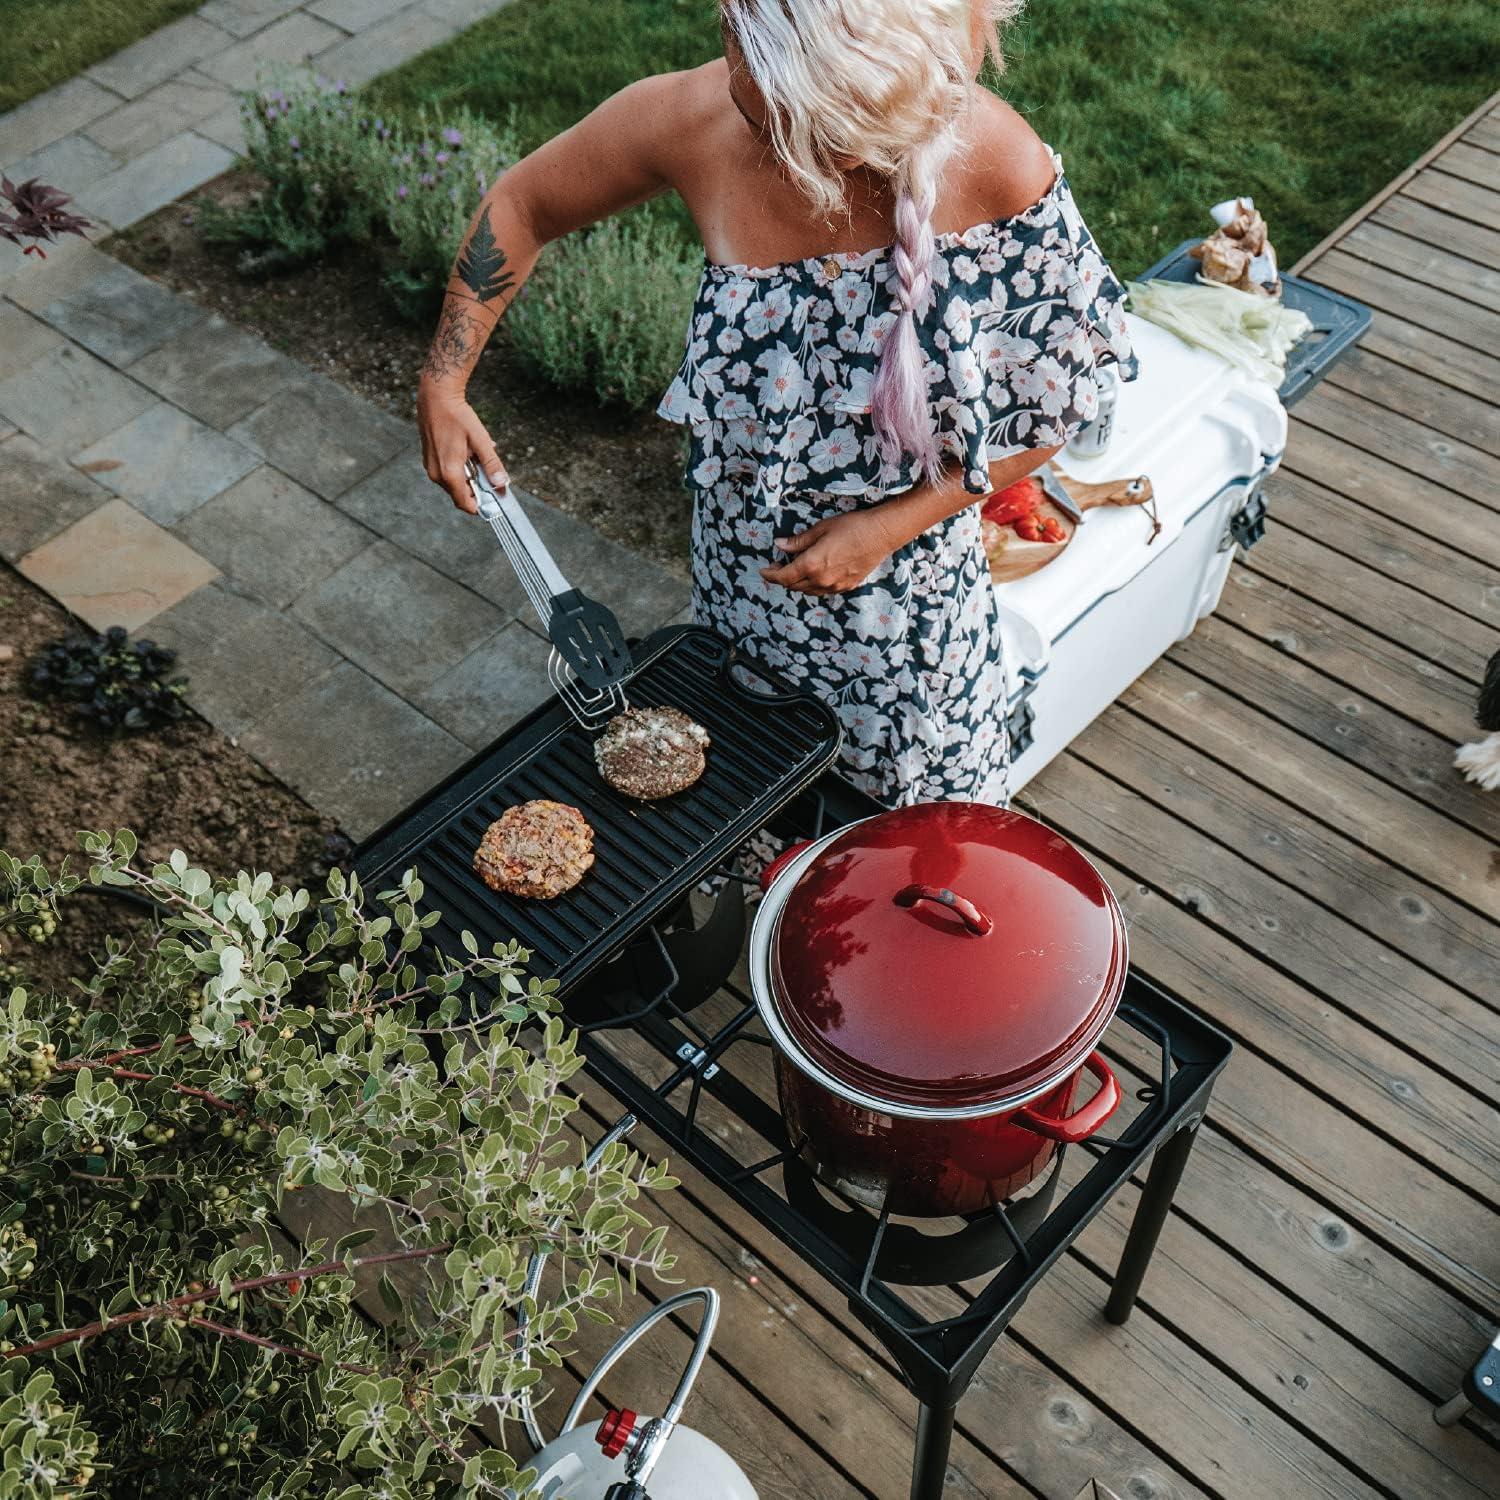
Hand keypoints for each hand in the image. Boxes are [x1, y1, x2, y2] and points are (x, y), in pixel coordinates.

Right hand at [417, 384, 506, 513]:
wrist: (435, 397)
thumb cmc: (457, 416)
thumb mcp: (480, 440)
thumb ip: (492, 464)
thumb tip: (502, 483)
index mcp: (449, 472)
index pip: (465, 503)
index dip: (480, 506)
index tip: (493, 500)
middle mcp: (436, 474)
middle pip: (460, 493)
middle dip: (476, 486)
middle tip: (487, 469)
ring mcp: (431, 467)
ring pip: (454, 482)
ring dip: (469, 475)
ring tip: (476, 454)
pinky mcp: (429, 460)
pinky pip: (447, 472)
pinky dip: (460, 467)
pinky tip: (467, 450)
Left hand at [760, 509, 903, 595]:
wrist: (881, 535)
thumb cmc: (851, 527)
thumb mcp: (821, 529)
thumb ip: (798, 541)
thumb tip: (779, 544)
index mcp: (812, 564)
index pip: (783, 577)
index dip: (771, 575)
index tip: (764, 571)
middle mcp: (821, 580)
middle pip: (793, 586)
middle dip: (782, 578)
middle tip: (778, 565)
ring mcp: (834, 586)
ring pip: (807, 591)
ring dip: (797, 583)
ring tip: (795, 569)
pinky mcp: (845, 587)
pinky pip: (822, 591)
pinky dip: (813, 585)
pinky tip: (814, 574)